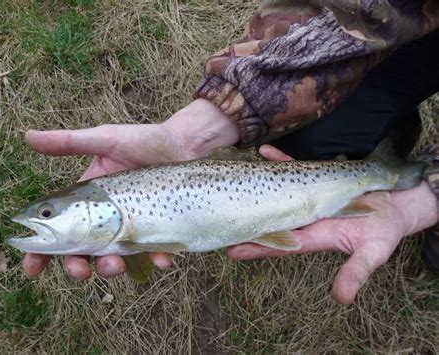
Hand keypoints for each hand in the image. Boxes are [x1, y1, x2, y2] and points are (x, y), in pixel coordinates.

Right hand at [22, 99, 238, 278]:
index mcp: (88, 201)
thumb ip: (71, 142)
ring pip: (116, 258)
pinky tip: (162, 259)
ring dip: (112, 268)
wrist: (185, 144)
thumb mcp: (106, 139)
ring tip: (116, 264)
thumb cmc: (144, 140)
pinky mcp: (159, 230)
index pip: (58, 229)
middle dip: (76, 266)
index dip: (41, 252)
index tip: (31, 268)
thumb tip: (28, 136)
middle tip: (79, 269)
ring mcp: (133, 227)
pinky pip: (156, 253)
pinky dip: (157, 259)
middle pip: (83, 252)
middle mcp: (107, 218)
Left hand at [227, 145, 437, 304]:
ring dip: (255, 185)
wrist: (397, 204)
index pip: (279, 244)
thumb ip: (356, 272)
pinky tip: (264, 152)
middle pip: (269, 218)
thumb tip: (342, 298)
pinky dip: (280, 160)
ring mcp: (308, 197)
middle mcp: (305, 217)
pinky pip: (293, 168)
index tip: (231, 251)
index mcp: (314, 236)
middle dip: (246, 220)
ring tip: (231, 179)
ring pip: (276, 191)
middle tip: (220, 219)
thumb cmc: (385, 230)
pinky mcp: (316, 179)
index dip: (257, 247)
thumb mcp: (373, 254)